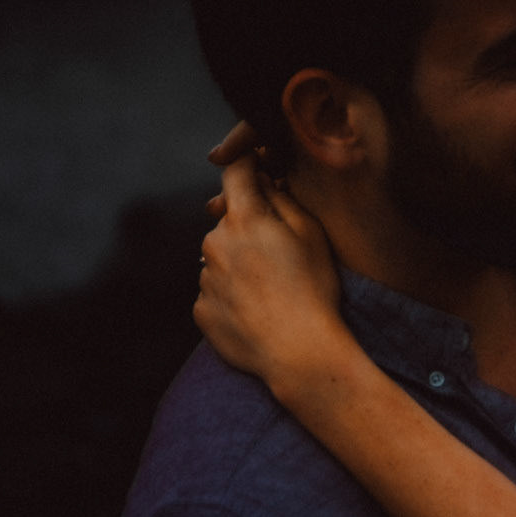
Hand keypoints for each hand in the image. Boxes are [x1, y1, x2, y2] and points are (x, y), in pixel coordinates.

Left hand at [196, 154, 346, 392]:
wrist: (299, 352)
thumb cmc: (314, 290)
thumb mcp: (311, 235)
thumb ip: (282, 200)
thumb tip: (263, 180)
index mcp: (244, 220)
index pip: (235, 173)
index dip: (246, 163)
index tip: (255, 164)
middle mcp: (215, 244)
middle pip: (229, 221)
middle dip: (250, 228)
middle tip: (282, 254)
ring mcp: (204, 279)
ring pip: (221, 258)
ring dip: (241, 264)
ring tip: (274, 290)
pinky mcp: (201, 310)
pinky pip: (216, 291)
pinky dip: (234, 295)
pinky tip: (260, 311)